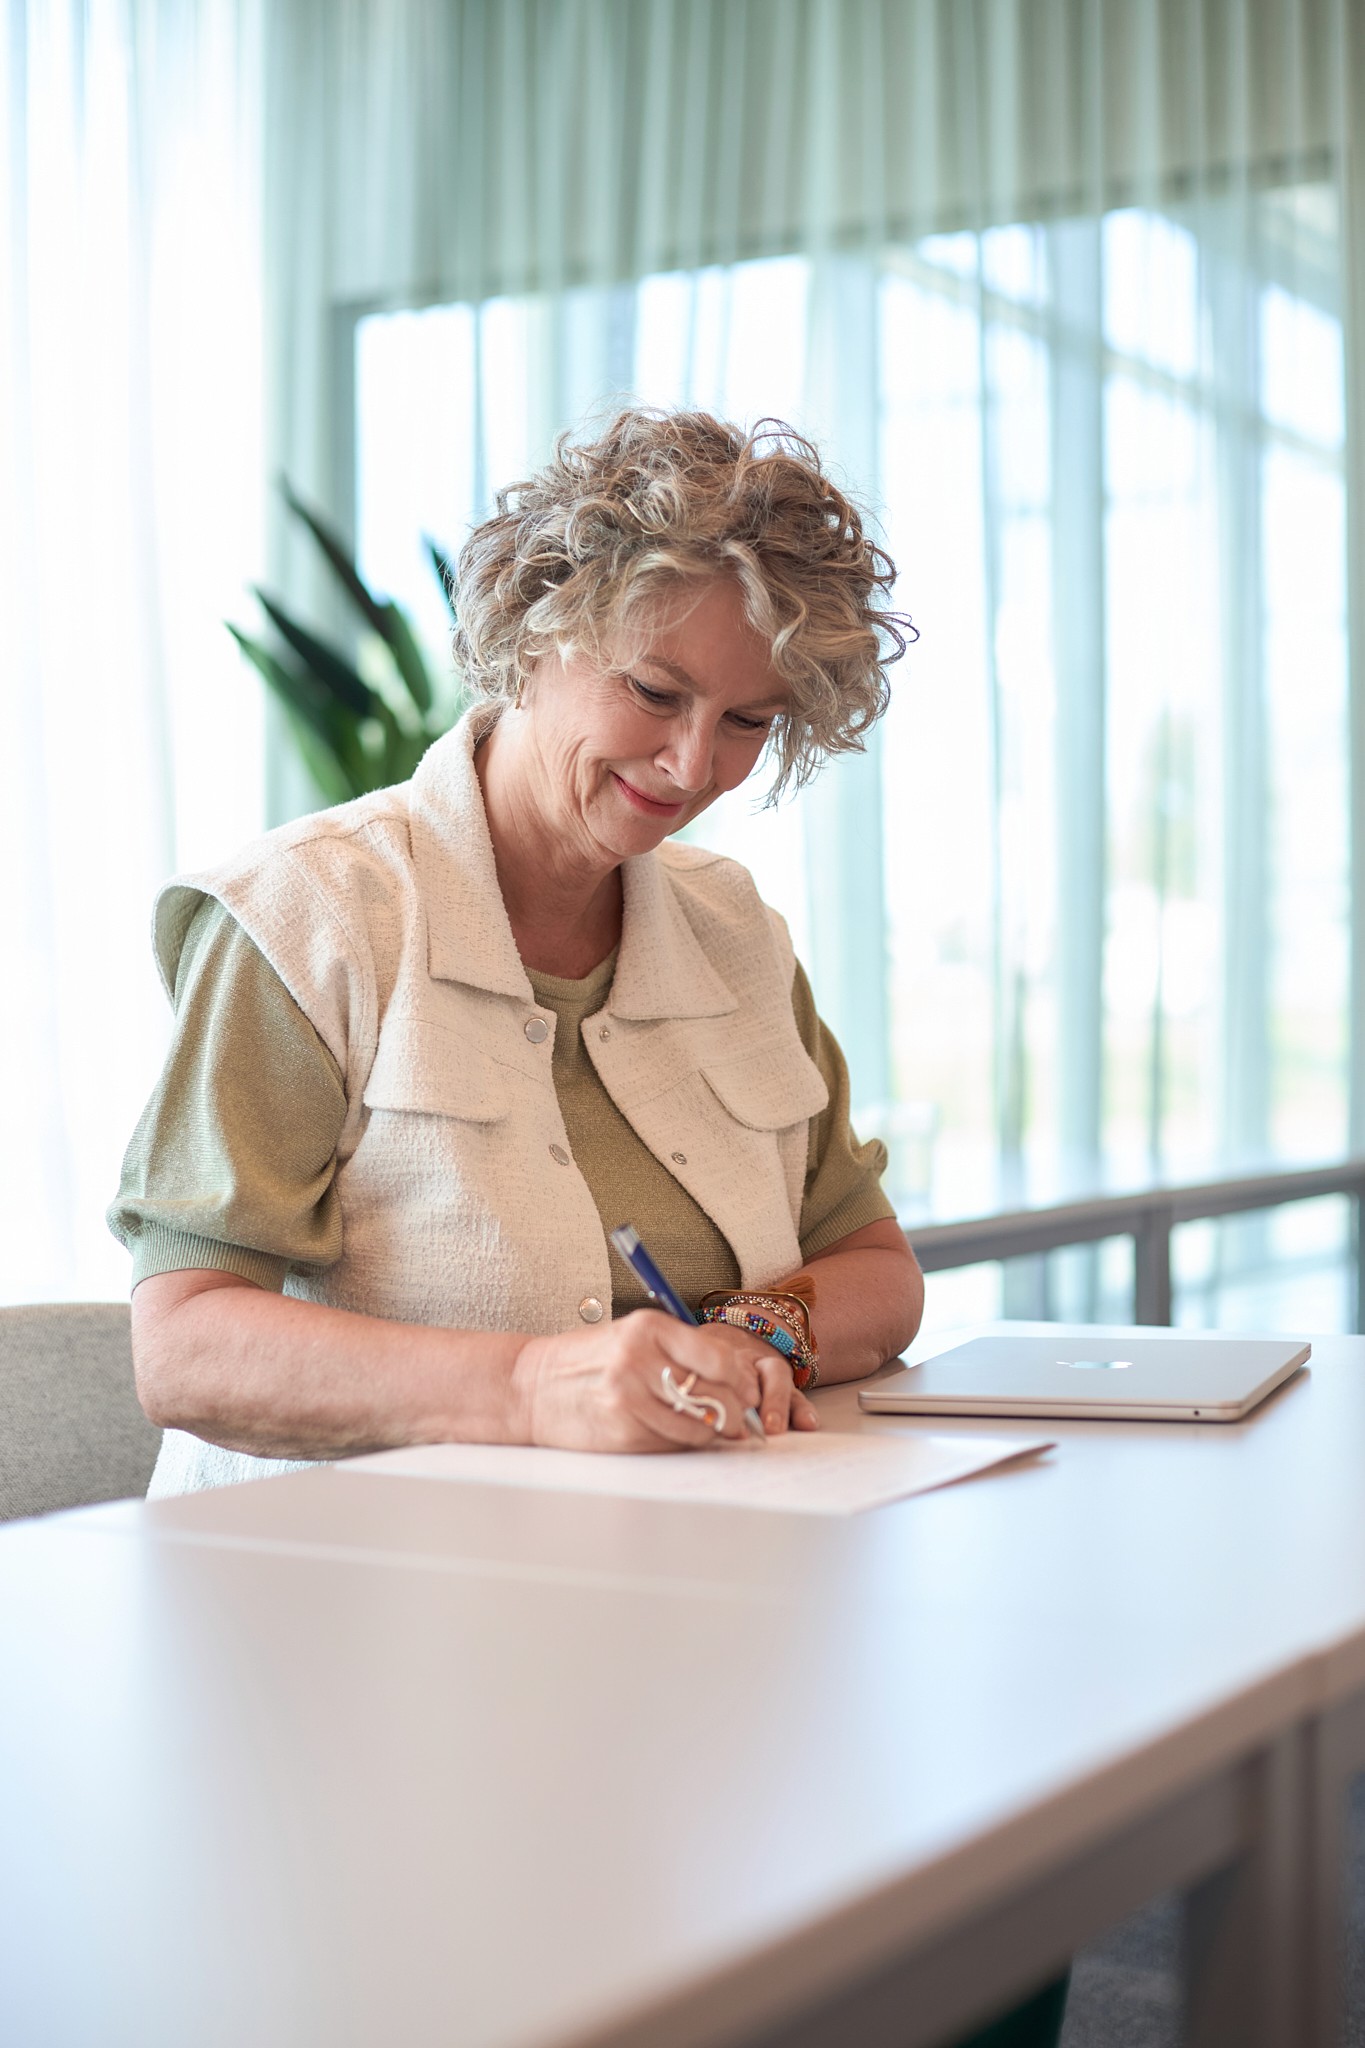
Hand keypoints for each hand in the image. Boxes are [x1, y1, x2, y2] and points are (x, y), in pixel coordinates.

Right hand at [510, 1310, 820, 1452]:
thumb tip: (738, 1385)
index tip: (748, 1390)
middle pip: (714, 1395)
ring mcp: (628, 1399)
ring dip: (712, 1433)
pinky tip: (672, 1434)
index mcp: (647, 1329)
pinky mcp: (621, 1431)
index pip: (718, 1358)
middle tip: (740, 1419)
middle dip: (736, 1412)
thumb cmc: (589, 1361)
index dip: (741, 1380)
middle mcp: (639, 1361)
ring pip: (698, 1426)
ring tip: (709, 1429)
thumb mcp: (632, 1338)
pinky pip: (672, 1443)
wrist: (531, 1388)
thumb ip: (680, 1354)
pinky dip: (682, 1443)